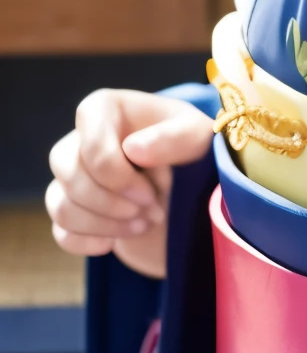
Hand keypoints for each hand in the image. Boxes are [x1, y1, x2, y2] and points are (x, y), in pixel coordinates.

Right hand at [46, 89, 214, 278]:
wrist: (189, 185)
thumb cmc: (192, 149)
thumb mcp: (198, 138)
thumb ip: (174, 138)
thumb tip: (133, 148)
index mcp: (106, 110)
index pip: (89, 142)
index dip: (115, 175)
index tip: (150, 193)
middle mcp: (81, 138)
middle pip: (67, 172)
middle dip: (110, 202)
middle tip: (152, 211)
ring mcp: (72, 176)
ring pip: (61, 205)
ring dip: (104, 224)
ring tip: (144, 225)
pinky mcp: (72, 209)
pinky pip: (61, 232)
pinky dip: (88, 242)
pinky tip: (115, 242)